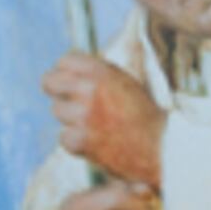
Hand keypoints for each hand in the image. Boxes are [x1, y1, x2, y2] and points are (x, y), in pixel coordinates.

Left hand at [41, 52, 164, 186]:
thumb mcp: (124, 82)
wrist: (161, 148)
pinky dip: (76, 142)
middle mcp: (89, 89)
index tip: (72, 82)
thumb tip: (68, 70)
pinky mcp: (79, 140)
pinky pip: (64, 136)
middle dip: (57, 91)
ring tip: (94, 126)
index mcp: (101, 71)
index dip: (67, 72)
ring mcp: (82, 115)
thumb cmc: (144, 115)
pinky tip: (95, 142)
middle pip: (49, 82)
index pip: (64, 61)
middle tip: (68, 101)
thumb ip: (97, 74)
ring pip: (57, 110)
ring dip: (71, 119)